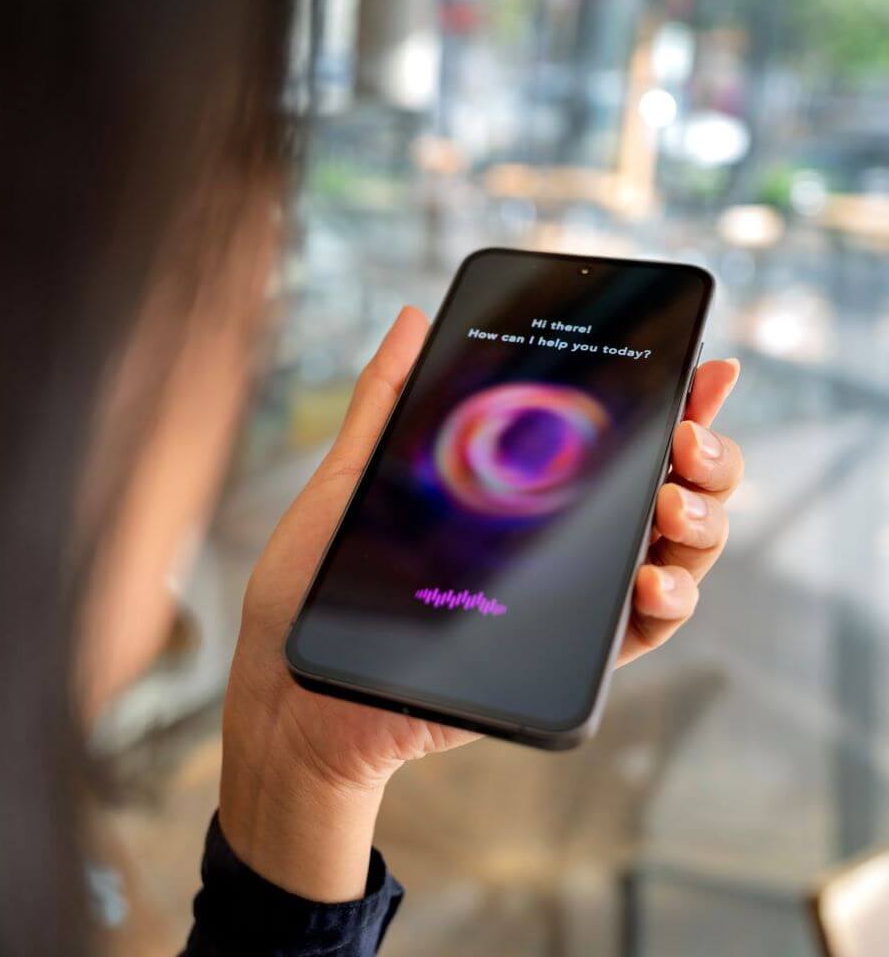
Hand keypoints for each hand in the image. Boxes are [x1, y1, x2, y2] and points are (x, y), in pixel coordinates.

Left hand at [220, 306, 741, 899]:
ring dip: (700, 524)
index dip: (675, 403)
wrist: (293, 683)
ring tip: (672, 501)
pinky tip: (653, 580)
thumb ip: (387, 399)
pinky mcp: (556, 657)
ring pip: (673, 557)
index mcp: (522, 491)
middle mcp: (557, 540)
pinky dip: (666, 605)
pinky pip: (638, 635)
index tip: (703, 368)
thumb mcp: (351, 477)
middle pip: (668, 491)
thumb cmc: (315, 582)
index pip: (616, 438)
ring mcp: (562, 598)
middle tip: (688, 438)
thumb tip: (415, 316)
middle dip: (706, 457)